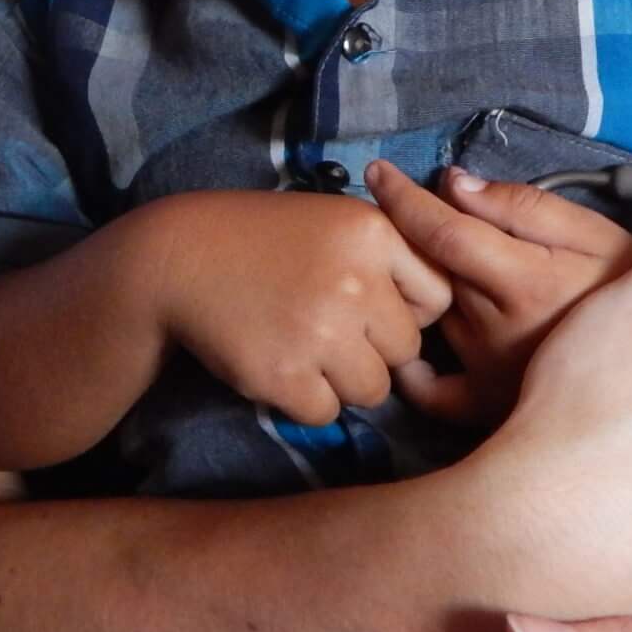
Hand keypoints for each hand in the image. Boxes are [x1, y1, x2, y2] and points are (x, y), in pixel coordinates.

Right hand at [136, 189, 453, 424]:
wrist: (181, 259)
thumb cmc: (268, 240)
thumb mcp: (338, 220)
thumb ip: (394, 254)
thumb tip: (450, 309)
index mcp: (373, 233)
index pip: (437, 297)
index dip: (408, 309)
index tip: (374, 307)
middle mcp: (355, 281)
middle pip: (407, 349)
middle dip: (375, 349)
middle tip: (330, 328)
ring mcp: (319, 331)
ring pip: (374, 389)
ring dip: (344, 380)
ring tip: (305, 346)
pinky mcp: (283, 375)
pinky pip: (327, 412)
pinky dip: (305, 399)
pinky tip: (279, 363)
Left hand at [365, 161, 631, 425]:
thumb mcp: (595, 234)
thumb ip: (524, 207)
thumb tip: (455, 184)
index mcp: (523, 280)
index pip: (441, 231)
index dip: (402, 197)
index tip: (377, 172)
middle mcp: (494, 328)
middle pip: (429, 269)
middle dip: (415, 237)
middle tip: (420, 217)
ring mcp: (484, 371)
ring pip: (431, 312)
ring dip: (425, 289)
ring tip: (449, 274)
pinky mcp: (483, 408)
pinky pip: (428, 389)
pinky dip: (413, 367)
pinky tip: (415, 347)